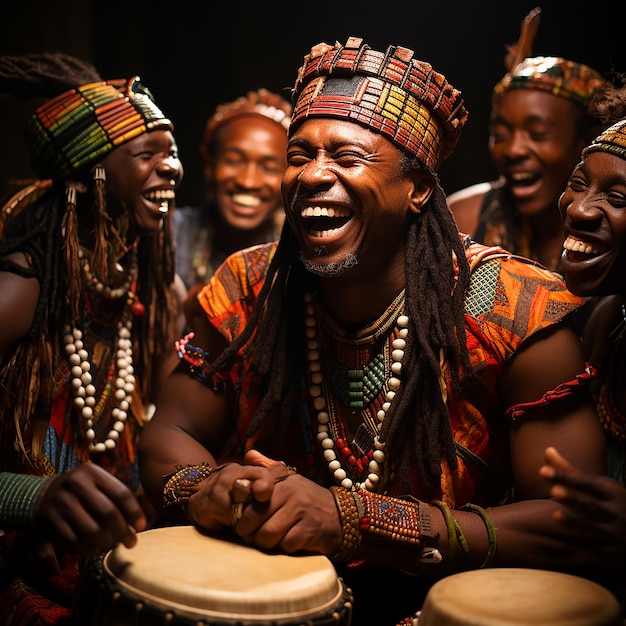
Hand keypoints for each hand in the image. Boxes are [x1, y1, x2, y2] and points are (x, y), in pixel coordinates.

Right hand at [32, 464, 145, 556]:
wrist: (40, 496)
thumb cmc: (80, 492)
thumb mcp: (96, 484)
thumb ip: (116, 496)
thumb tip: (140, 521)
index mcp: (92, 472)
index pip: (121, 493)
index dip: (134, 512)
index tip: (142, 526)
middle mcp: (76, 484)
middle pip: (108, 512)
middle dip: (123, 531)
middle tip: (131, 542)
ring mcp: (61, 503)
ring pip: (92, 530)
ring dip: (106, 543)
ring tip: (113, 545)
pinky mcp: (49, 522)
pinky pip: (75, 541)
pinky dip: (88, 549)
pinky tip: (95, 550)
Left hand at [187, 451, 340, 555]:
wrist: (341, 516)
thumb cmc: (307, 503)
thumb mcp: (290, 483)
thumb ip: (268, 473)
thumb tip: (248, 453)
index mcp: (282, 482)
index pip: (251, 497)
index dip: (243, 514)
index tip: (243, 522)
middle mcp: (291, 492)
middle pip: (255, 518)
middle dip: (249, 533)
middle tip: (252, 537)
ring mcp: (301, 510)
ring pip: (268, 534)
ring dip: (266, 544)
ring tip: (270, 542)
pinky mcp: (310, 529)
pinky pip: (285, 545)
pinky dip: (285, 548)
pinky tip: (290, 543)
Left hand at [540, 446, 625, 561]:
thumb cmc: (612, 504)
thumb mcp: (599, 486)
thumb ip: (571, 471)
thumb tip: (547, 449)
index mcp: (611, 493)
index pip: (585, 483)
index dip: (564, 477)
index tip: (542, 471)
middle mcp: (615, 512)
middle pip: (591, 505)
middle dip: (574, 498)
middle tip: (554, 491)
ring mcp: (615, 533)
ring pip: (593, 528)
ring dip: (575, 522)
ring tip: (555, 516)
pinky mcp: (613, 552)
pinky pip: (596, 549)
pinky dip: (582, 545)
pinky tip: (563, 542)